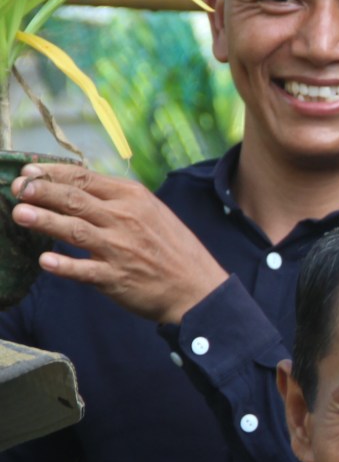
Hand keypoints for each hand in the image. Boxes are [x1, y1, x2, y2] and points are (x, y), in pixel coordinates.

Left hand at [10, 163, 227, 323]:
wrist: (198, 288)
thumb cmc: (172, 248)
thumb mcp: (152, 212)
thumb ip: (117, 200)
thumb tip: (77, 187)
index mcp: (133, 198)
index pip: (84, 178)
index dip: (51, 173)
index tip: (27, 173)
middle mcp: (125, 219)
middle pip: (74, 199)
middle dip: (41, 192)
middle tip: (17, 189)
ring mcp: (120, 248)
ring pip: (74, 230)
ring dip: (44, 221)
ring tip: (19, 214)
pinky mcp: (117, 278)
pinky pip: (85, 271)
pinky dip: (65, 265)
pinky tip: (45, 260)